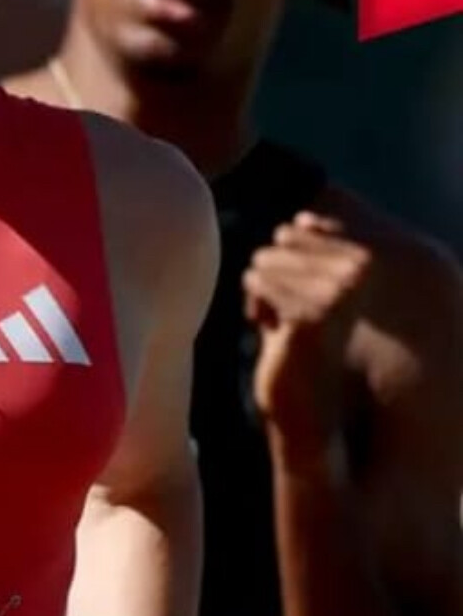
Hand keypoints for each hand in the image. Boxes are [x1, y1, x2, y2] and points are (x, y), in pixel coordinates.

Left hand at [244, 212, 371, 460]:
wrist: (300, 400)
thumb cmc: (298, 342)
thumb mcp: (306, 289)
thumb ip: (309, 253)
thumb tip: (303, 215)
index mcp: (360, 260)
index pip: (296, 229)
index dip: (282, 263)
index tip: (294, 296)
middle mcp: (356, 271)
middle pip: (277, 243)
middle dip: (269, 277)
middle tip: (283, 314)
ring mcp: (336, 290)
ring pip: (263, 263)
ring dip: (261, 295)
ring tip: (279, 324)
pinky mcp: (311, 311)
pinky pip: (258, 284)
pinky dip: (255, 307)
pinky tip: (273, 331)